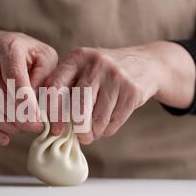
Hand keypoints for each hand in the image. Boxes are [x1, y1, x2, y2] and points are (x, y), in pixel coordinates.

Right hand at [0, 29, 57, 145]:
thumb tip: (39, 106)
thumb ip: (45, 78)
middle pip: (0, 96)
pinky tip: (4, 140)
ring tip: (24, 129)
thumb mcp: (45, 57)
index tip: (38, 121)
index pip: (14, 78)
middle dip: (20, 118)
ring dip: (8, 125)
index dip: (25, 103)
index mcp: (9, 48)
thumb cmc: (29, 54)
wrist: (0, 46)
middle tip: (37, 127)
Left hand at [45, 41, 195, 143]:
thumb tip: (49, 123)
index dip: (53, 111)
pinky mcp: (132, 91)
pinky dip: (107, 130)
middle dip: (77, 128)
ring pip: (98, 118)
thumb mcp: (83, 69)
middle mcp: (96, 63)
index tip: (56, 130)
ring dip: (93, 133)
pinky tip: (105, 128)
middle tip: (78, 138)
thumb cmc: (103, 74)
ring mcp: (116, 76)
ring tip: (91, 134)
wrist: (145, 64)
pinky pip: (114, 121)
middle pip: (79, 106)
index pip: (56, 85)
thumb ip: (66, 88)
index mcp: (77, 57)